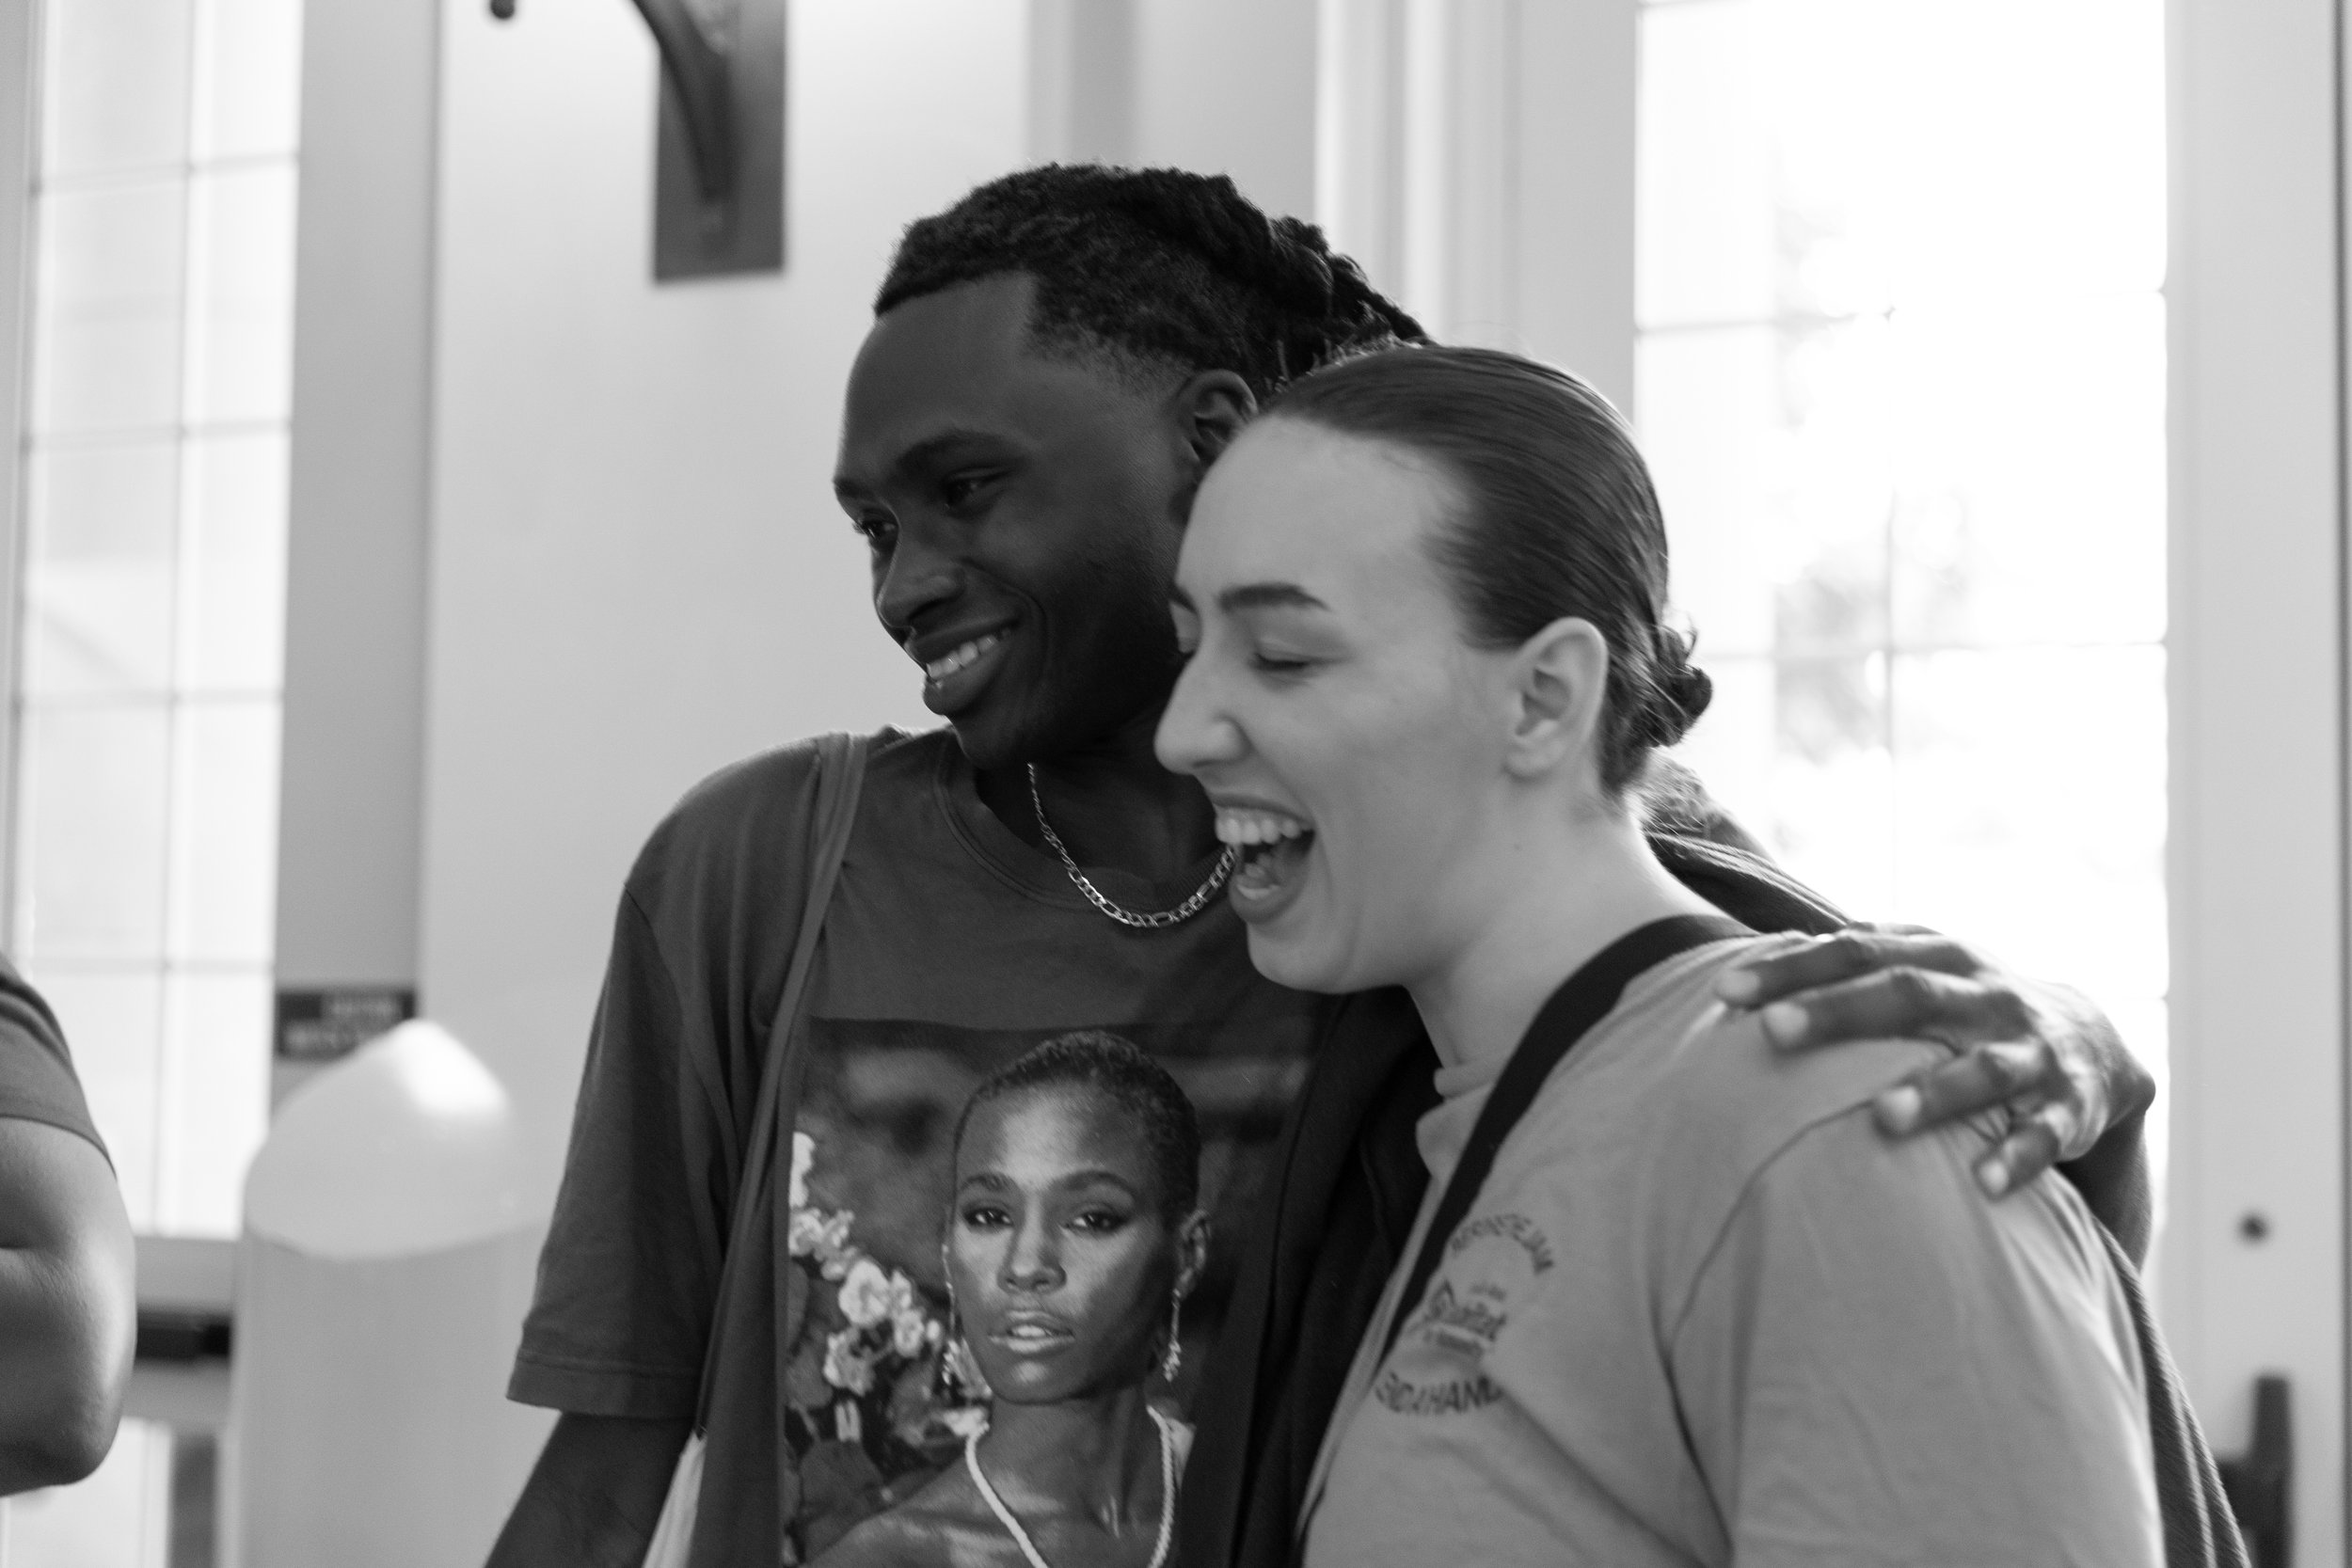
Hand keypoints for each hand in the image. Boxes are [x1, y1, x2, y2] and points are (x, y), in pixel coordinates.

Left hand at [1713, 926, 2156, 1200]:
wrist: (2093, 1041)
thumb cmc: (1967, 1006)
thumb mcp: (1919, 972)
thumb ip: (1846, 965)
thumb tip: (1745, 964)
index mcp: (1938, 956)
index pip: (1855, 952)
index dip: (1792, 969)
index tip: (1724, 991)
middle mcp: (1984, 994)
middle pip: (1907, 995)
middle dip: (1839, 1013)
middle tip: (1773, 1032)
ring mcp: (2029, 1050)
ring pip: (1982, 1068)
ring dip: (1934, 1093)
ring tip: (1882, 1118)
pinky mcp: (2069, 1105)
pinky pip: (2047, 1134)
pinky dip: (2019, 1157)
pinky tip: (1983, 1183)